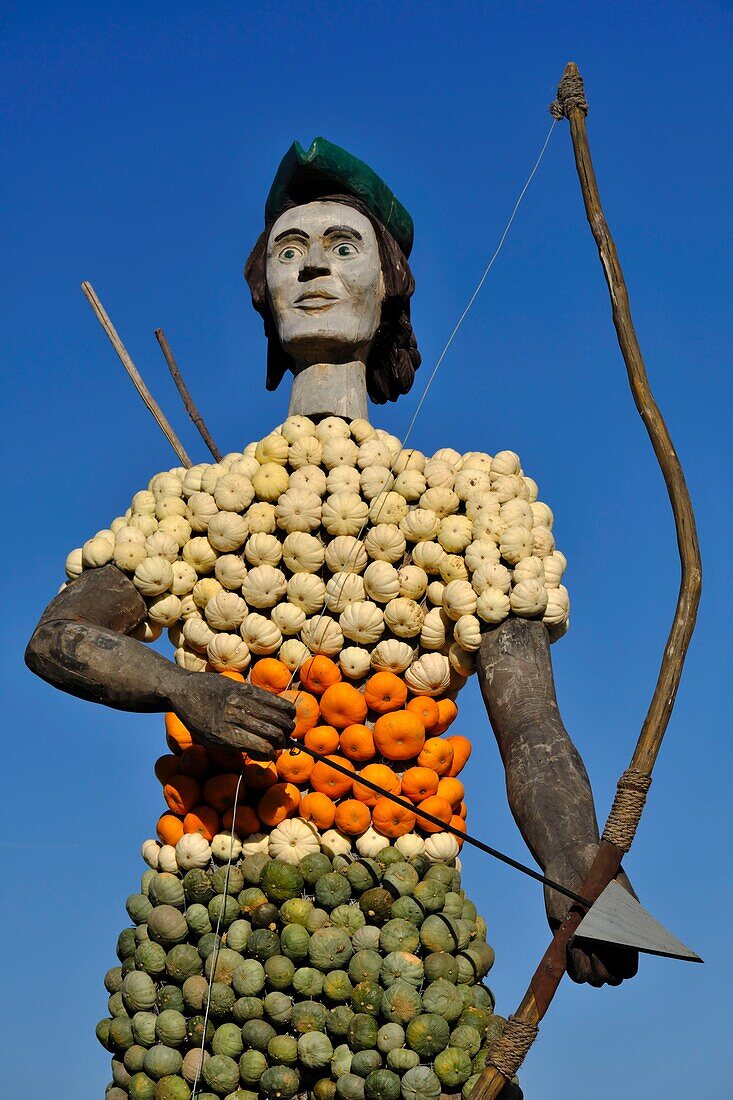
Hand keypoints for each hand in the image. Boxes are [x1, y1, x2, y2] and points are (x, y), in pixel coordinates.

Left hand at [171, 672, 294, 757]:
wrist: (185, 690)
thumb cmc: (197, 720)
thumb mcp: (210, 740)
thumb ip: (235, 745)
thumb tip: (263, 750)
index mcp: (223, 736)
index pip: (259, 747)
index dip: (270, 753)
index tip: (271, 753)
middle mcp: (232, 717)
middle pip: (270, 731)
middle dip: (282, 739)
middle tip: (285, 742)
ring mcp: (238, 700)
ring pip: (273, 714)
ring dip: (286, 724)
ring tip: (289, 729)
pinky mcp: (243, 687)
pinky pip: (269, 697)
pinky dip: (283, 706)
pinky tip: (290, 712)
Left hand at [544, 842, 638, 986]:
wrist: (571, 858)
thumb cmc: (599, 869)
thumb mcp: (616, 886)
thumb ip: (622, 909)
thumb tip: (619, 934)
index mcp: (623, 936)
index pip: (628, 970)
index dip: (622, 967)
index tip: (614, 948)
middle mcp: (605, 947)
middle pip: (610, 979)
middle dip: (603, 967)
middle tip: (595, 942)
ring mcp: (585, 948)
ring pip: (591, 978)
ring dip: (587, 966)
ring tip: (582, 939)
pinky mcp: (566, 943)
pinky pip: (572, 970)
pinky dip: (572, 962)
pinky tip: (571, 941)